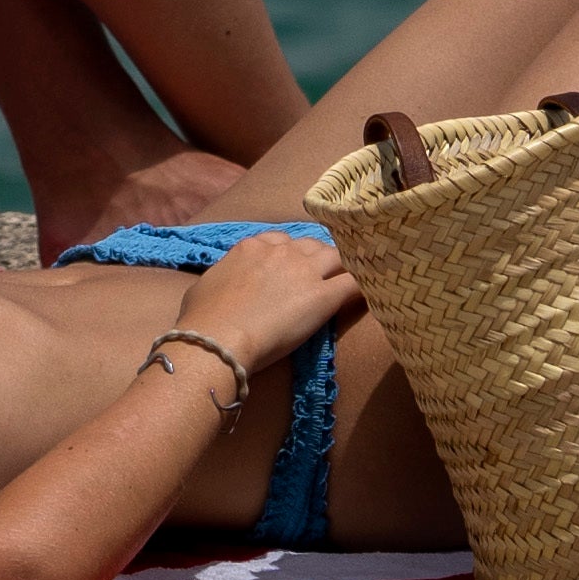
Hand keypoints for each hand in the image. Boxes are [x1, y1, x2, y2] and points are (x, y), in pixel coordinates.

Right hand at [187, 229, 356, 374]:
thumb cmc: (203, 319)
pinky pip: (354, 283)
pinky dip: (363, 286)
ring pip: (338, 258)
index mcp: (252, 247)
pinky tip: (375, 291)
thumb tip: (222, 285)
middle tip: (322, 278)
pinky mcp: (322, 297)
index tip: (292, 269)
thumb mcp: (205, 287)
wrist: (219, 338)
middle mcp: (282, 251)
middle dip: (319, 259)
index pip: (282, 240)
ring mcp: (305, 272)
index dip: (290, 255)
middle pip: (313, 245)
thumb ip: (223, 277)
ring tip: (350, 281)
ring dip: (343, 268)